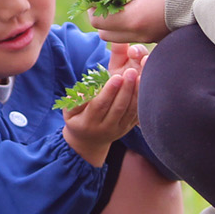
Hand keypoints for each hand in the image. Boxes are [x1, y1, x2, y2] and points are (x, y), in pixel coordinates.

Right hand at [62, 44, 148, 165]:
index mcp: (88, 123)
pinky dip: (142, 101)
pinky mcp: (129, 128)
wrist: (89, 141)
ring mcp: (119, 129)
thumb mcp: (69, 112)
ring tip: (140, 76)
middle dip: (126, 88)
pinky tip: (145, 87)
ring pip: (130, 111)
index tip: (117, 76)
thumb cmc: (77, 119)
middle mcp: (105, 128)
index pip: (100, 105)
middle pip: (118, 107)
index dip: (109, 91)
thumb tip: (86, 91)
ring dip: (136, 93)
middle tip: (131, 72)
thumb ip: (74, 101)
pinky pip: (137, 114)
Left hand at [88, 0, 181, 43]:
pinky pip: (135, 35)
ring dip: (116, 20)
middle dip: (102, 14)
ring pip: (120, 36)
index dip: (93, 6)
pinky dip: (130, 23)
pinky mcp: (160, 37)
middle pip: (105, 33)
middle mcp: (141, 34)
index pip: (97, 21)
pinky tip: (140, 3)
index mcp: (135, 18)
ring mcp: (151, 38)